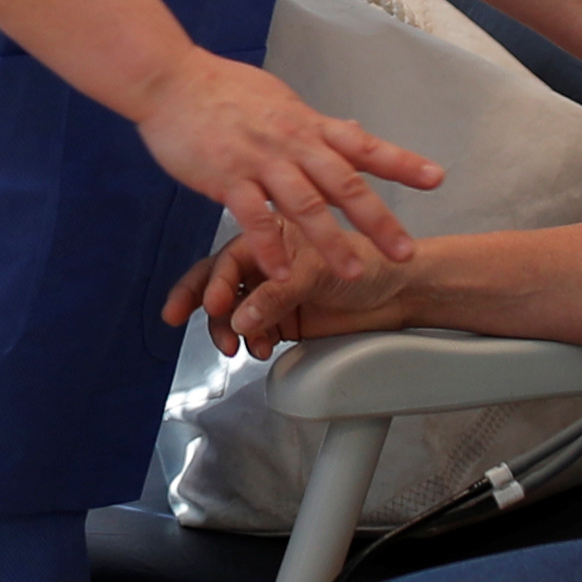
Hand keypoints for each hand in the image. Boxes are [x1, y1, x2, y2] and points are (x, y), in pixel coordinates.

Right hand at [135, 48, 436, 293]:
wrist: (170, 79)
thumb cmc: (221, 89)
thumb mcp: (279, 100)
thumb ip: (314, 124)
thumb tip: (350, 129)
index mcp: (306, 125)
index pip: (363, 144)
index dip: (401, 162)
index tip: (436, 179)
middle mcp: (291, 142)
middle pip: (344, 184)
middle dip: (378, 220)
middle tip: (405, 252)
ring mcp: (259, 160)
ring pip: (304, 204)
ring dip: (329, 241)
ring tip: (350, 270)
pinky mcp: (226, 178)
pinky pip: (253, 218)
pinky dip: (271, 246)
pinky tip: (282, 272)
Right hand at [162, 227, 415, 360]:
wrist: (401, 292)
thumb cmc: (369, 263)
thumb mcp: (315, 273)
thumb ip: (275, 295)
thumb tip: (240, 319)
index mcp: (273, 232)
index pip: (233, 257)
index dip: (218, 281)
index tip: (213, 305)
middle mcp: (269, 258)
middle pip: (221, 279)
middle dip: (197, 299)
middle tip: (180, 318)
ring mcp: (274, 290)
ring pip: (234, 308)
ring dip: (227, 328)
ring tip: (234, 345)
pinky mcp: (285, 318)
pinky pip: (255, 330)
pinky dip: (251, 340)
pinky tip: (257, 349)